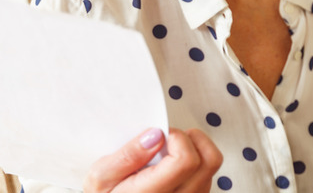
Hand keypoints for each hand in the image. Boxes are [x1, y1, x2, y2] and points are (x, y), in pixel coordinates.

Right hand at [83, 127, 222, 192]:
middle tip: (168, 139)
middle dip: (191, 138)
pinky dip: (196, 161)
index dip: (176, 138)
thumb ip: (127, 156)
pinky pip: (208, 175)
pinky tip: (173, 165)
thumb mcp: (100, 177)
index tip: (160, 135)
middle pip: (209, 161)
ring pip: (212, 167)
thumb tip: (156, 135)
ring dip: (195, 149)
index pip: (186, 160)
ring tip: (169, 151)